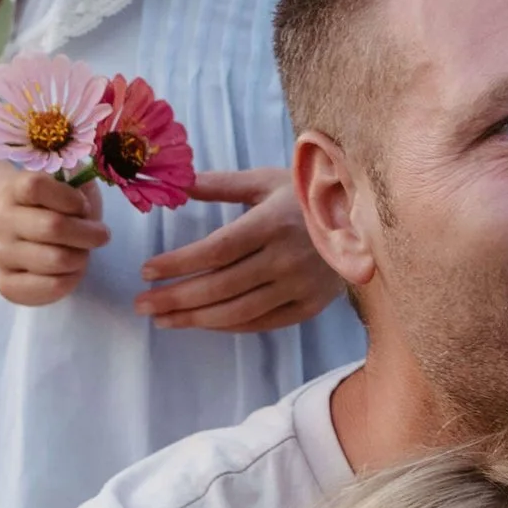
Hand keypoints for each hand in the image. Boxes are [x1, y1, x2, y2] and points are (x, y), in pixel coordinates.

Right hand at [0, 168, 105, 305]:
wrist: (20, 233)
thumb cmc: (56, 207)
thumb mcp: (70, 184)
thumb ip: (80, 180)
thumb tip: (84, 191)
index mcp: (15, 190)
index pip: (36, 187)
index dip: (69, 198)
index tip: (84, 207)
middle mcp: (1, 220)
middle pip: (52, 227)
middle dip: (87, 233)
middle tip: (100, 236)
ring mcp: (0, 254)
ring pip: (56, 260)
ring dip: (80, 257)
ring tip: (81, 253)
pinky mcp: (7, 284)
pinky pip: (50, 287)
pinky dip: (71, 280)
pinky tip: (70, 272)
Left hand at [135, 168, 342, 332]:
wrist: (364, 220)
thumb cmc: (309, 195)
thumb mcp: (266, 181)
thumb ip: (220, 185)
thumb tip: (178, 184)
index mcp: (272, 224)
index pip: (216, 250)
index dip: (179, 264)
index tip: (146, 271)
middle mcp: (286, 259)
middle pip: (221, 286)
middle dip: (176, 298)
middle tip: (142, 305)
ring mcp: (299, 287)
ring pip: (238, 311)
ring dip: (195, 319)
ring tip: (163, 320)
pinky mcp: (309, 307)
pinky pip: (261, 323)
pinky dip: (228, 326)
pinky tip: (201, 323)